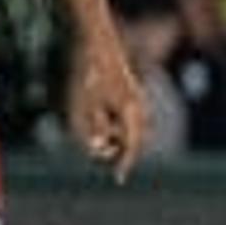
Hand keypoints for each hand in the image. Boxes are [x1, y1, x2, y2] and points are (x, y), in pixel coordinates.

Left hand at [68, 55, 151, 182]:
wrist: (98, 45)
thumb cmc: (89, 75)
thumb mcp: (85, 106)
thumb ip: (94, 131)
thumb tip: (100, 149)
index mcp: (131, 111)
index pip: (132, 147)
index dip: (125, 165)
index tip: (119, 179)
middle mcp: (140, 108)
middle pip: (135, 141)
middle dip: (119, 149)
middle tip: (99, 146)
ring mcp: (140, 101)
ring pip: (133, 131)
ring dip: (118, 136)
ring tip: (96, 119)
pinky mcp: (134, 97)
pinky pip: (130, 120)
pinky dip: (118, 125)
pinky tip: (103, 112)